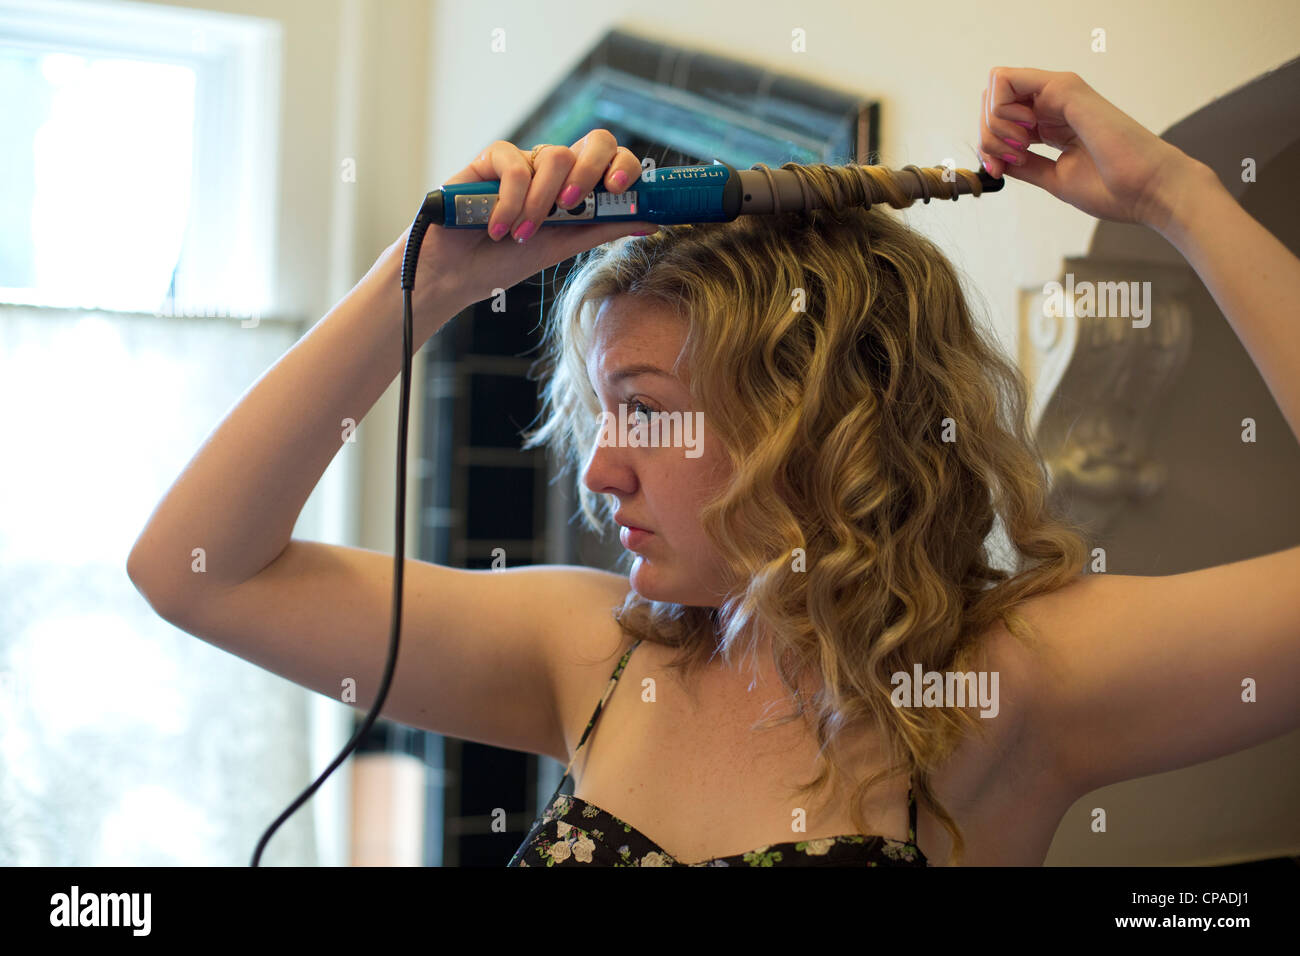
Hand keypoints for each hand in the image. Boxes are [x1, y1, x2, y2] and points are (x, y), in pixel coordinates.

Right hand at [408, 129, 658, 310]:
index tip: (620, 190)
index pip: (613, 160)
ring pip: (554, 157)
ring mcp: (525, 160)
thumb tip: (651, 221)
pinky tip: (499, 227)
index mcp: (578, 186)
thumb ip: (602, 229)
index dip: (624, 167)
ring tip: (521, 235)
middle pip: (595, 141)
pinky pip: (515, 165)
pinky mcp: (491, 158)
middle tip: (572, 207)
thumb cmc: (505, 261)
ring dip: (541, 204)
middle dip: (591, 171)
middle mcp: (555, 168)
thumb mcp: (562, 247)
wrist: (456, 275)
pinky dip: (511, 201)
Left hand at [977, 67, 1206, 232]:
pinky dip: (999, 113)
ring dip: (991, 124)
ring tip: (1018, 150)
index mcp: (1053, 122)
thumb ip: (1025, 166)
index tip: (1000, 170)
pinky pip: (1005, 82)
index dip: (988, 143)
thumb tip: (996, 160)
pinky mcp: (1064, 88)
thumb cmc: (1113, 188)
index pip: (1000, 117)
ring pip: (995, 87)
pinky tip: (1023, 138)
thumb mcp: (1054, 178)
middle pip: (992, 100)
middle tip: (1005, 161)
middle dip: (986, 134)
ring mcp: (1060, 92)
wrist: (1148, 190)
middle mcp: (1055, 102)